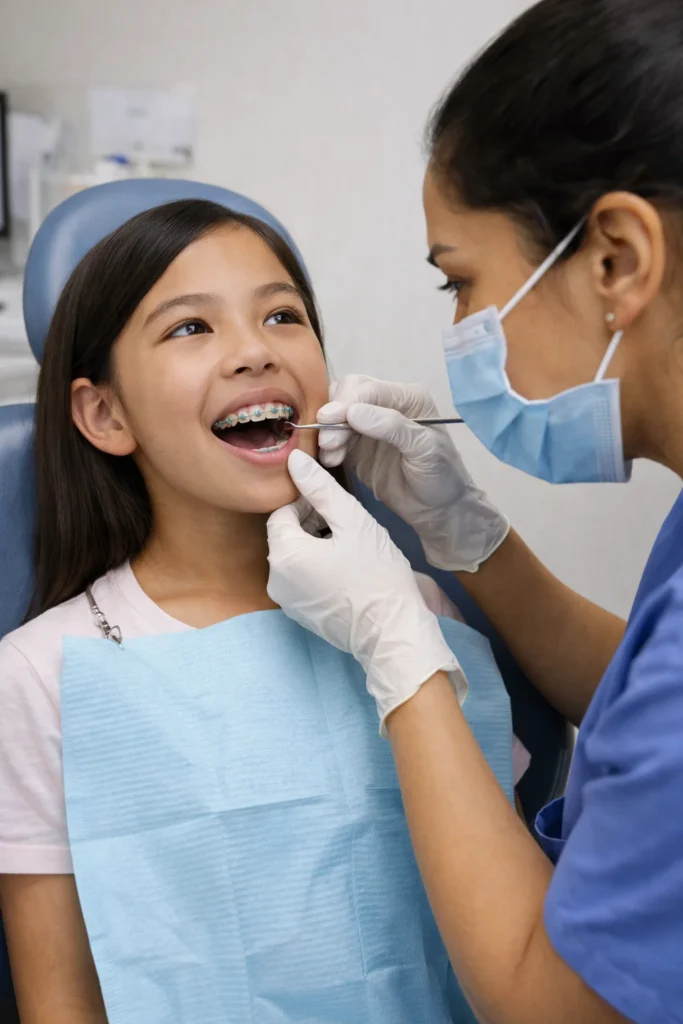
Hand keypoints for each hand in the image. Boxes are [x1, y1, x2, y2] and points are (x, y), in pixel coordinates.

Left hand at [267, 450, 466, 730]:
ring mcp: (287, 602)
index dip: (306, 503)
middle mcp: (275, 580)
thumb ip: (320, 488)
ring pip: (293, 558)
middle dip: (310, 523)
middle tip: (344, 523)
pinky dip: (317, 568)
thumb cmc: (377, 575)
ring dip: (314, 544)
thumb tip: (294, 460)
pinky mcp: (301, 615)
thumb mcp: (353, 521)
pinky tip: (346, 568)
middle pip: (285, 536)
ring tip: (348, 545)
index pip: (281, 513)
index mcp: (283, 555)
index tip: (334, 506)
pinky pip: (300, 581)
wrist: (393, 631)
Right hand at [317, 375, 508, 572]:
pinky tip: (331, 460)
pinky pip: (334, 437)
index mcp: (407, 398)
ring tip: (330, 454)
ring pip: (337, 414)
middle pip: (348, 394)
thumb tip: (354, 412)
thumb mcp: (423, 449)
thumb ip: (392, 427)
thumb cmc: (441, 476)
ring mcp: (369, 425)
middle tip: (327, 440)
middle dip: (334, 415)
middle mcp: (386, 405)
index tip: (328, 419)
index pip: (370, 389)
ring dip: (328, 431)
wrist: (438, 509)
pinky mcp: (356, 446)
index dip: (346, 402)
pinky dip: (328, 446)